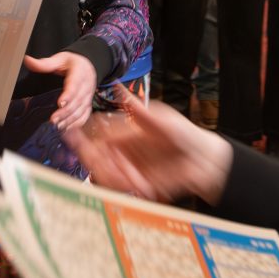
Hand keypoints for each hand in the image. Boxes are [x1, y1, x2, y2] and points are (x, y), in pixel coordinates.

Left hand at [24, 51, 96, 130]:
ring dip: (70, 120)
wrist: (89, 65)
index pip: (75, 85)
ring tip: (57, 126)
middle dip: (66, 112)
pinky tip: (66, 128)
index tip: (59, 103)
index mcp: (80, 72)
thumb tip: (27, 60)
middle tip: (53, 120)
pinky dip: (76, 123)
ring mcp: (88, 96)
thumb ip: (44, 63)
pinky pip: (85, 115)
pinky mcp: (88, 104)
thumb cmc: (71, 62)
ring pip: (81, 110)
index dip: (68, 95)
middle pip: (77, 101)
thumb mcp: (59, 59)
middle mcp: (87, 86)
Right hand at [64, 91, 232, 202]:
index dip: (84, 136)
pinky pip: (123, 189)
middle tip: (99, 160)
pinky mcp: (139, 186)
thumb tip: (118, 88)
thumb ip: (138, 108)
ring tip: (129, 176)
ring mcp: (130, 170)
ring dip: (110, 175)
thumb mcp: (161, 117)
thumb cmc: (185, 133)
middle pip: (96, 157)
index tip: (73, 136)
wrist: (205, 159)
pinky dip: (126, 187)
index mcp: (125, 134)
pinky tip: (139, 185)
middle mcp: (123, 152)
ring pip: (105, 174)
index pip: (98, 135)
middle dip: (93, 159)